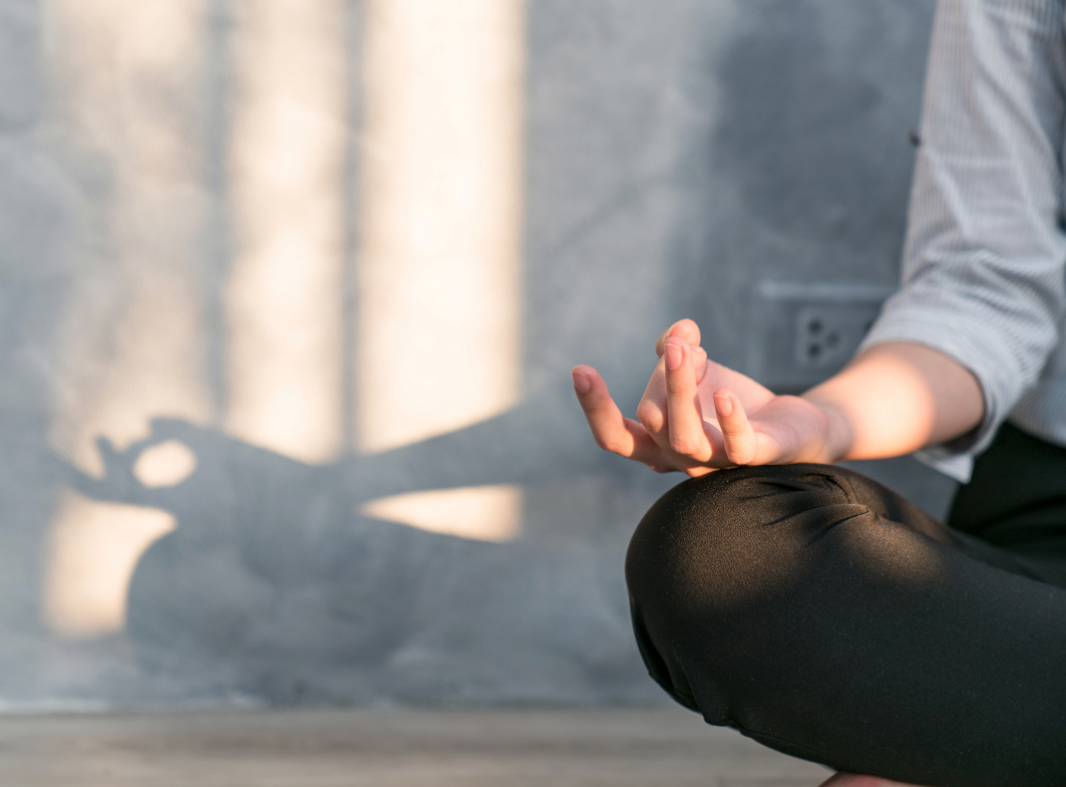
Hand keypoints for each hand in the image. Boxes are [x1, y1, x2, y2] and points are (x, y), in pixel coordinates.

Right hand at [572, 319, 843, 475]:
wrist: (792, 426)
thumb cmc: (731, 403)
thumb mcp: (696, 370)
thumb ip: (675, 349)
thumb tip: (676, 333)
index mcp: (657, 442)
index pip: (615, 437)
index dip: (595, 408)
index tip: (580, 370)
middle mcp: (680, 458)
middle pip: (653, 421)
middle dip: (661, 375)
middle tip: (674, 342)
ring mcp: (717, 462)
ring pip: (686, 438)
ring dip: (680, 390)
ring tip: (680, 350)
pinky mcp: (757, 457)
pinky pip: (738, 447)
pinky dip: (729, 422)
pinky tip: (724, 393)